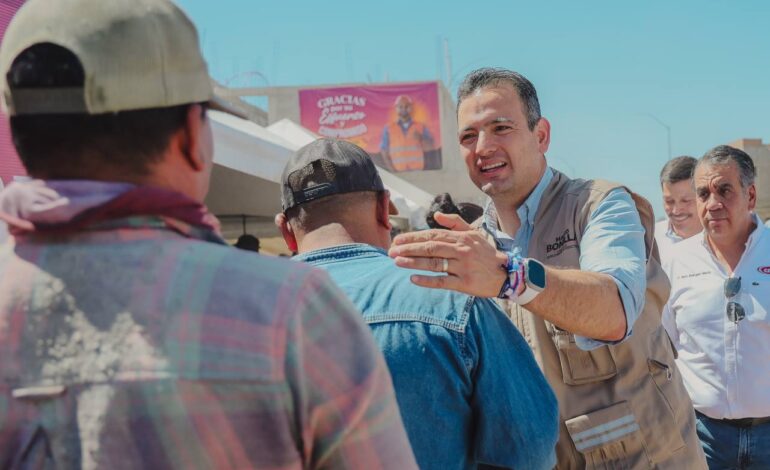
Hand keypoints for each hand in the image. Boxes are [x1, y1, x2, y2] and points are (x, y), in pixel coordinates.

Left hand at [388, 212, 508, 296]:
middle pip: (430, 247)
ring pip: (434, 263)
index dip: (413, 237)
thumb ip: (455, 222)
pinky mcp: (464, 283)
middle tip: (391, 251)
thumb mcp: (473, 233)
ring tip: (397, 262)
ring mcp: (463, 267)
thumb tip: (436, 215)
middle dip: (409, 249)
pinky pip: (442, 281)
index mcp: (461, 237)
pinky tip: (413, 279)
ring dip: (413, 262)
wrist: (506, 274)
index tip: (397, 240)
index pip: (433, 235)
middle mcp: (461, 250)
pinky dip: (427, 280)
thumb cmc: (486, 254)